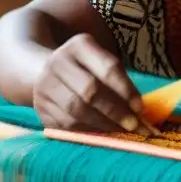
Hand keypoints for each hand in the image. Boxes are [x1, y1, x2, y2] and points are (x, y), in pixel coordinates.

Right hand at [33, 33, 149, 134]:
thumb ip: (119, 80)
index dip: (126, 90)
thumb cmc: (86, 68)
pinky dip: (87, 132)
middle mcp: (58, 63)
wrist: (44, 71)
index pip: (108, 68)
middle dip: (115, 111)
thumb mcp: (101, 62)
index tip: (140, 108)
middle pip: (90, 91)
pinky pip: (65, 126)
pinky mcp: (40, 109)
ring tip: (120, 133)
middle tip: (134, 125)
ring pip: (76, 111)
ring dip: (103, 125)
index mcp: (79, 46)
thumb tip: (139, 111)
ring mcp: (45, 86)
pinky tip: (101, 136)